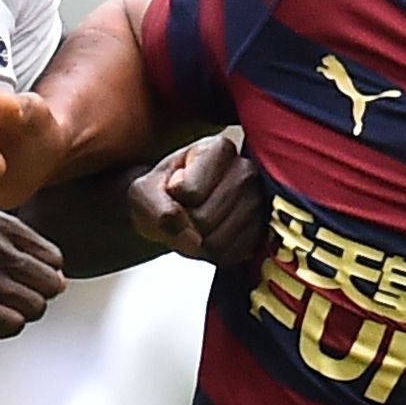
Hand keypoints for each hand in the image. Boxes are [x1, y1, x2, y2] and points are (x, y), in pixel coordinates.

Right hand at [0, 210, 66, 343]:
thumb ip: (19, 253)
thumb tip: (61, 280)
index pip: (53, 258)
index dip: (42, 277)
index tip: (18, 283)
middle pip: (51, 283)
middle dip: (36, 299)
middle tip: (8, 301)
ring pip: (36, 306)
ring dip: (19, 316)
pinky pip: (14, 324)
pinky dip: (5, 330)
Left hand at [131, 129, 262, 264]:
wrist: (177, 208)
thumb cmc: (161, 193)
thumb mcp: (143, 192)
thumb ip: (157, 208)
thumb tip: (192, 237)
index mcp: (218, 149)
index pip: (190, 191)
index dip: (172, 199)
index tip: (174, 190)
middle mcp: (246, 170)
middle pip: (203, 218)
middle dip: (184, 224)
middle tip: (183, 213)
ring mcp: (259, 202)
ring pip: (217, 242)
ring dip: (197, 243)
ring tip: (196, 224)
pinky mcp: (262, 231)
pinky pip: (229, 256)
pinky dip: (212, 254)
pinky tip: (211, 235)